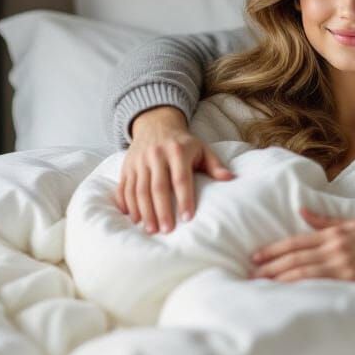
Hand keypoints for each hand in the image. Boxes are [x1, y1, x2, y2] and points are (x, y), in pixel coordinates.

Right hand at [116, 106, 232, 232]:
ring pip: (139, 189)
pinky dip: (127, 204)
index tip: (188, 218)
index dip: (184, 199)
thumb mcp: (202, 148)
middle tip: (166, 230)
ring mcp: (138, 161)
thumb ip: (215, 164)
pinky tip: (134, 218)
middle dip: (161, 210)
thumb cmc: (183, 143)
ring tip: (150, 229)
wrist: (155, 124)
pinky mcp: (127, 167)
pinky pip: (124, 187)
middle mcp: (156, 155)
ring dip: (144, 211)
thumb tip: (230, 178)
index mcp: (177, 151)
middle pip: (158, 187)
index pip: (181, 178)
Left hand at [249, 209, 354, 297]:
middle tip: (250, 275)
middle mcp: (335, 248)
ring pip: (302, 273)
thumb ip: (326, 220)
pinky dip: (299, 290)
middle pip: (294, 258)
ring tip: (260, 286)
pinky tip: (285, 296)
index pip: (296, 242)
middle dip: (269, 267)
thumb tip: (301, 211)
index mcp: (335, 234)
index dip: (273, 250)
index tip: (255, 257)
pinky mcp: (350, 283)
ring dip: (278, 280)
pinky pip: (319, 287)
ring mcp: (342, 267)